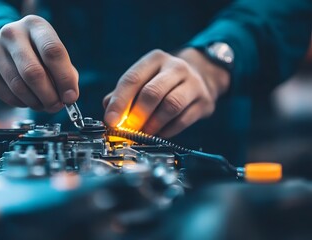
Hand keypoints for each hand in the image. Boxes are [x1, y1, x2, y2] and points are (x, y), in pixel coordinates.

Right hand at [0, 15, 78, 111]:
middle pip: (33, 72)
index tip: (71, 97)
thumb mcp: (52, 54)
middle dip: (49, 96)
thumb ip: (66, 73)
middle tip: (56, 106)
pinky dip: (21, 103)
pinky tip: (27, 100)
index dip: (65, 79)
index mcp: (35, 25)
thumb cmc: (35, 52)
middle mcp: (12, 33)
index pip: (53, 52)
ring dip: (36, 102)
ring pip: (19, 87)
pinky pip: (7, 95)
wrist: (1, 46)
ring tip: (43, 104)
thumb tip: (68, 97)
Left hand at [103, 48, 229, 137]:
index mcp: (155, 59)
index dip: (119, 102)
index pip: (132, 79)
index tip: (110, 120)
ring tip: (142, 134)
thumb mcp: (143, 78)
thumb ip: (123, 94)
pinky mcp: (204, 101)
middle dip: (136, 115)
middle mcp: (176, 67)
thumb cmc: (163, 80)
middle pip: (152, 93)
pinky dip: (167, 131)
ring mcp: (193, 83)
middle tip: (127, 130)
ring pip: (170, 106)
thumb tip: (109, 113)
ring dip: (152, 125)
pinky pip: (183, 120)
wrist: (202, 76)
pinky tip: (158, 134)